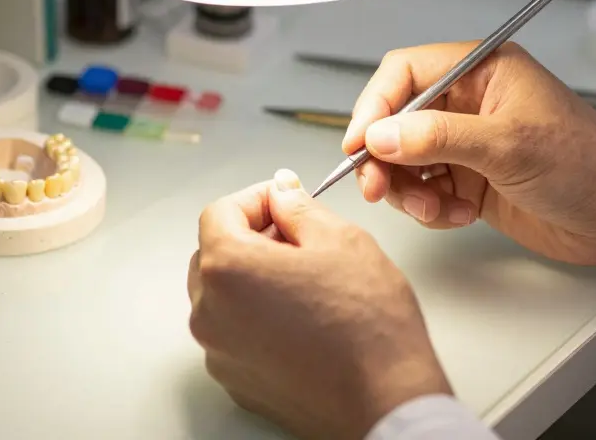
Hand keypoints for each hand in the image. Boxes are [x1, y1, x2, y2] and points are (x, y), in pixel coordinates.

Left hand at [189, 172, 450, 439]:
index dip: (255, 199)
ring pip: (223, 296)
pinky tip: (302, 319)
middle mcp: (210, 313)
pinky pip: (235, 334)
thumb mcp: (340, 240)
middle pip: (214, 254)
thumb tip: (282, 193)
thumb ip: (298, 208)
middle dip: (252, 238)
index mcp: (228, 268)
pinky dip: (257, 318)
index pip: (219, 213)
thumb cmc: (368, 326)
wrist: (386, 402)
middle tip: (299, 239)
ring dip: (254, 279)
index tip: (284, 201)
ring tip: (306, 283)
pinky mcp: (236, 382)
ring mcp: (219, 353)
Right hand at [344, 42, 595, 278]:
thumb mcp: (509, 145)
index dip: (374, 105)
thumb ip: (439, 138)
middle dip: (383, 157)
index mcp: (480, 71)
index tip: (359, 143)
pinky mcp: (470, 180)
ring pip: (404, 160)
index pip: (404, 73)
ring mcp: (467, 143)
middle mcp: (468, 102)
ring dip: (408, 190)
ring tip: (435, 211)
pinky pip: (425, 191)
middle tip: (378, 188)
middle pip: (395, 120)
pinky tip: (459, 216)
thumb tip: (379, 136)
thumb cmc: (589, 164)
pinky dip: (431, 209)